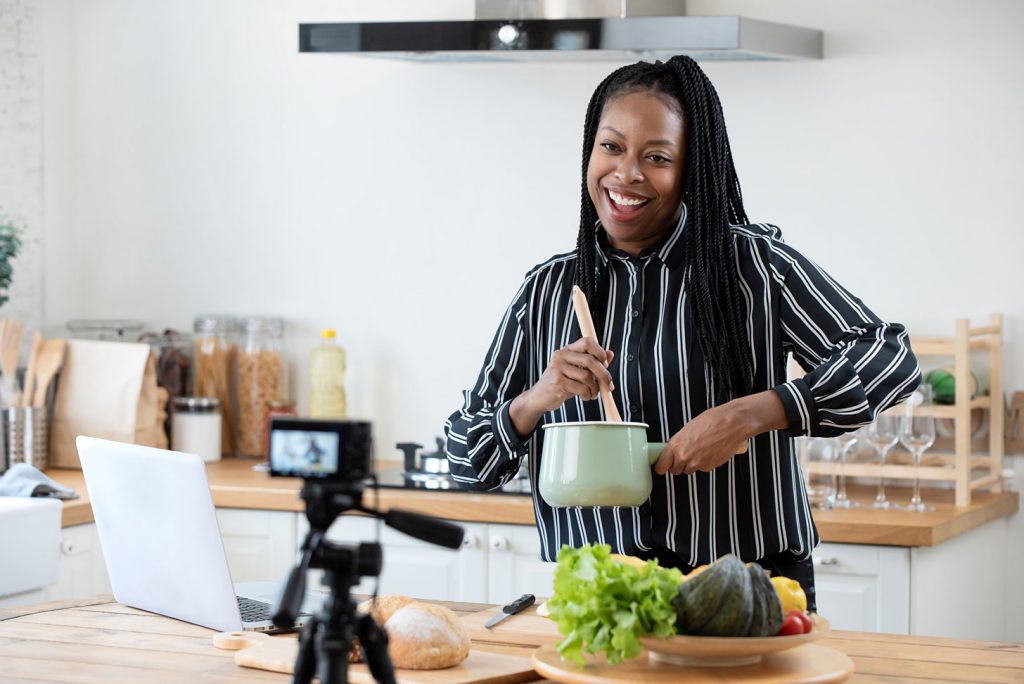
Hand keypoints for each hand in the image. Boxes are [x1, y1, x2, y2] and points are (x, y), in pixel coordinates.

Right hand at [509, 338, 613, 435]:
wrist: (539, 397)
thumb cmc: (559, 383)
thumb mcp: (576, 370)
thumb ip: (592, 362)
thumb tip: (610, 353)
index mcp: (567, 350)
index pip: (587, 341)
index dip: (600, 351)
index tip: (605, 363)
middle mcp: (561, 356)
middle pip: (590, 360)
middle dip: (604, 375)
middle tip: (608, 386)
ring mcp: (558, 369)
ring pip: (587, 376)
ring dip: (595, 389)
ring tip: (593, 393)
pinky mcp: (558, 383)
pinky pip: (581, 388)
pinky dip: (588, 394)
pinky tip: (585, 396)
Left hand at [653, 390, 787, 475]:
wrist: (732, 423)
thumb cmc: (712, 420)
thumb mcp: (688, 428)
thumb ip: (679, 442)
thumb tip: (675, 450)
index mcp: (676, 445)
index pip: (661, 466)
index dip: (662, 466)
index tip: (662, 466)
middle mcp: (684, 457)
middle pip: (675, 470)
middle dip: (679, 464)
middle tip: (686, 453)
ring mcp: (698, 464)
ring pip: (690, 470)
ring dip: (692, 463)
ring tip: (701, 449)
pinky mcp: (710, 467)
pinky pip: (703, 468)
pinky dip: (705, 462)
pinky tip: (711, 451)